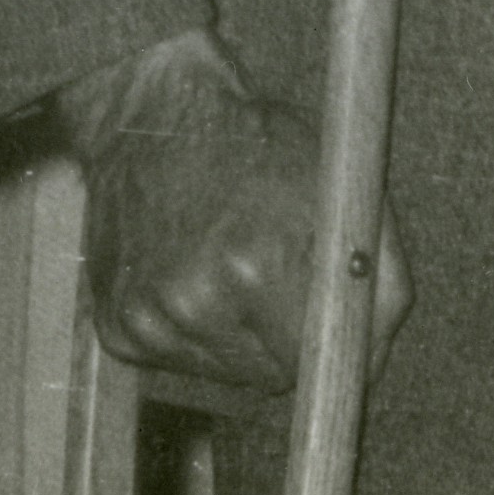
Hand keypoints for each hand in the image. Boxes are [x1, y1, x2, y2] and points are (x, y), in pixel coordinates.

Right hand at [60, 28, 414, 390]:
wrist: (152, 117)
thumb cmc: (257, 143)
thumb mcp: (337, 184)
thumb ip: (375, 270)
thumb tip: (375, 351)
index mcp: (257, 265)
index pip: (318, 360)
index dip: (339, 351)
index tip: (348, 341)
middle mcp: (196, 301)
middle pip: (273, 377)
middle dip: (291, 342)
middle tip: (285, 282)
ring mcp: (150, 320)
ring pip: (229, 373)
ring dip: (243, 339)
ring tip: (234, 269)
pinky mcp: (118, 328)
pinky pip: (181, 361)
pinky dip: (197, 333)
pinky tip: (193, 277)